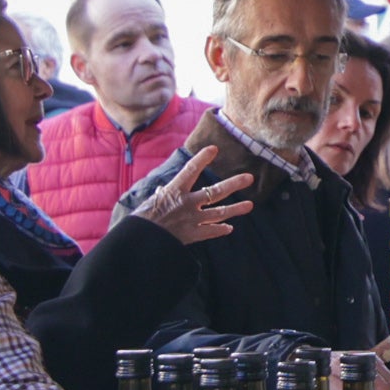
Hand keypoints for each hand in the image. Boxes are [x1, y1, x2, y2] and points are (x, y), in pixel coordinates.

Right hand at [136, 146, 254, 247]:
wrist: (140, 240)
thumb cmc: (141, 219)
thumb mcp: (151, 200)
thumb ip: (163, 195)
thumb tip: (164, 191)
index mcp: (174, 191)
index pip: (191, 170)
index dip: (202, 158)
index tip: (214, 149)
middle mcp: (187, 204)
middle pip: (216, 192)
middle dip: (234, 184)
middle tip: (249, 178)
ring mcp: (192, 220)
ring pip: (219, 213)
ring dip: (236, 209)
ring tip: (250, 205)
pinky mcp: (192, 235)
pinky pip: (211, 232)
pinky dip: (220, 230)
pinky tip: (229, 228)